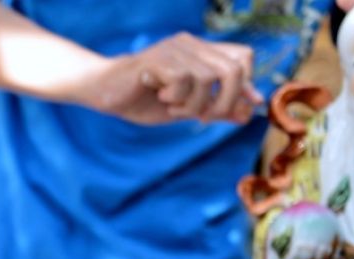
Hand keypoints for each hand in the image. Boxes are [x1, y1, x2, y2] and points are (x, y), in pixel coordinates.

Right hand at [92, 33, 261, 124]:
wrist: (106, 92)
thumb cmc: (144, 99)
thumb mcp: (186, 108)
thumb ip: (215, 109)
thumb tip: (247, 114)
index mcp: (201, 53)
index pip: (243, 57)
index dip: (246, 84)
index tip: (236, 109)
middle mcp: (192, 45)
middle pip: (233, 70)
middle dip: (224, 102)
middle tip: (203, 117)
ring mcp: (175, 49)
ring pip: (208, 79)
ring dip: (194, 105)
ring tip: (174, 108)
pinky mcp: (158, 59)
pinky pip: (183, 81)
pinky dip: (176, 98)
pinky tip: (161, 98)